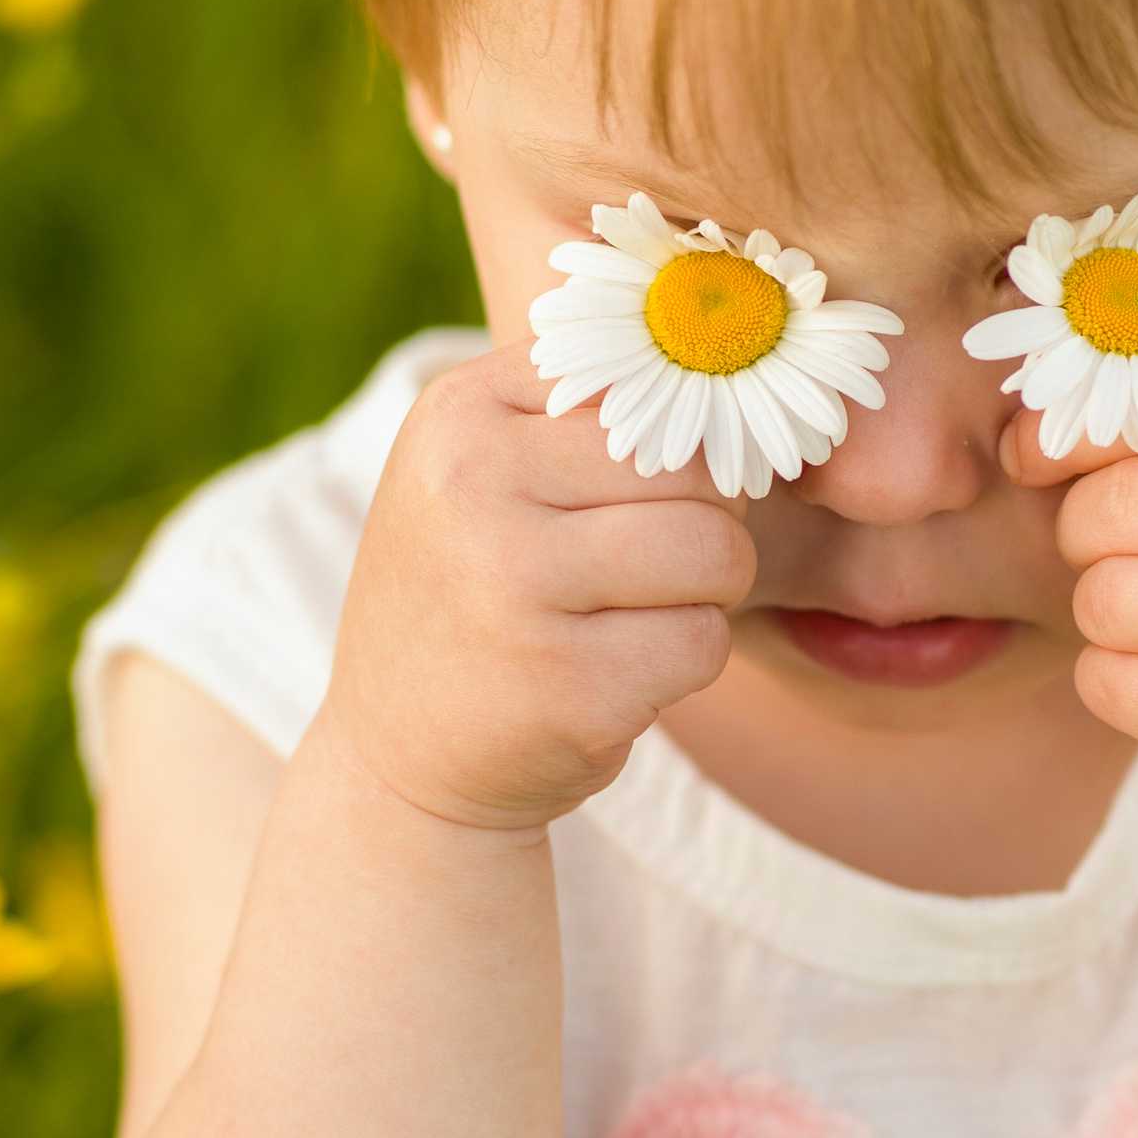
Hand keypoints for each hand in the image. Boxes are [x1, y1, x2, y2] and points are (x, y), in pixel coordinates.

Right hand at [325, 344, 756, 831]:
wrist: (398, 755)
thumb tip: (739, 390)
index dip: (684, 443)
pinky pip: (704, 643)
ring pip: (718, 553)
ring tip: (634, 619)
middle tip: (645, 569)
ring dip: (706, 597)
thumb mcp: (486, 474)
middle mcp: (476, 485)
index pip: (651, 383)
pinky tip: (612, 676)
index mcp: (463, 411)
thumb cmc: (478, 594)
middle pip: (697, 469)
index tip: (649, 490)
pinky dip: (683, 667)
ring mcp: (516, 587)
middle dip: (706, 523)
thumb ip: (590, 414)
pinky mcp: (568, 686)